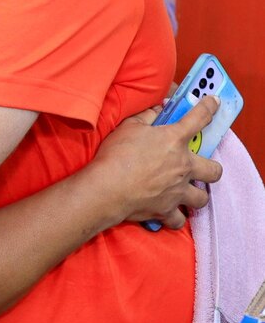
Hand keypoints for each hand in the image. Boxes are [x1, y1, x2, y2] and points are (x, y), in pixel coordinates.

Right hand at [92, 94, 223, 229]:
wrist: (107, 188)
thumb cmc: (117, 155)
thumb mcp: (129, 127)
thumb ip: (147, 117)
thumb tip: (158, 110)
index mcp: (174, 140)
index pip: (199, 118)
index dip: (209, 107)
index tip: (214, 103)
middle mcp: (183, 167)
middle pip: (214, 170)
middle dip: (211, 169)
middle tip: (199, 168)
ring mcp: (177, 191)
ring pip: (202, 199)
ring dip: (196, 196)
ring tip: (186, 192)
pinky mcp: (167, 210)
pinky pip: (178, 220)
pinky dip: (174, 218)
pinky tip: (168, 213)